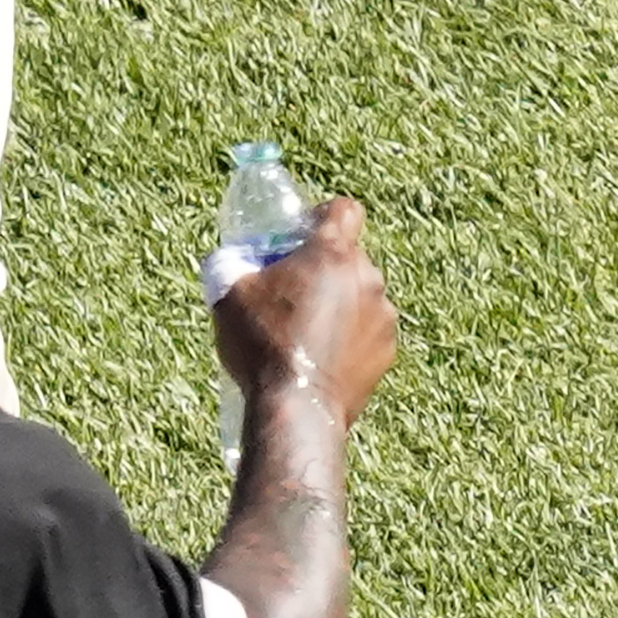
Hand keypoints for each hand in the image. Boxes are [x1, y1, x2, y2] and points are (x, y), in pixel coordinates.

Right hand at [213, 196, 397, 427]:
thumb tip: (233, 261)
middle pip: (349, 258)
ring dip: (340, 304)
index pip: (344, 210)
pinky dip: (351, 337)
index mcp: (332, 253)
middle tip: (293, 294)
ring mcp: (382, 315)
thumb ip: (235, 266)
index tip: (303, 236)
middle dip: (324, 269)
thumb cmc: (262, 345)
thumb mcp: (230, 296)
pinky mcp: (387, 349)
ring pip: (360, 295)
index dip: (323, 216)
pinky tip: (324, 358)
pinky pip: (369, 330)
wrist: (296, 408)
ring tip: (307, 334)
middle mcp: (367, 277)